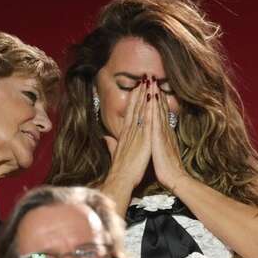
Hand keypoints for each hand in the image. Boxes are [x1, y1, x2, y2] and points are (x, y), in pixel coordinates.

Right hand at [101, 76, 153, 195]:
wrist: (121, 180)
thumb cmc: (120, 170)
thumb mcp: (115, 153)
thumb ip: (111, 144)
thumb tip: (105, 137)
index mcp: (125, 134)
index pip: (130, 113)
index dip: (134, 99)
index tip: (138, 87)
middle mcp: (130, 131)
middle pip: (136, 107)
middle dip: (140, 92)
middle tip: (145, 77)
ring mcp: (137, 134)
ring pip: (141, 110)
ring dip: (145, 95)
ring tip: (149, 82)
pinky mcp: (144, 140)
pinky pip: (147, 121)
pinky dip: (150, 109)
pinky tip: (153, 99)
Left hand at [151, 79, 187, 190]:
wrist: (175, 178)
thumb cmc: (167, 168)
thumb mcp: (160, 152)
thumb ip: (157, 143)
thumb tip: (154, 139)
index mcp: (162, 134)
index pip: (157, 113)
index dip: (154, 100)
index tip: (151, 88)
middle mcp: (164, 129)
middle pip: (158, 107)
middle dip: (154, 91)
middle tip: (150, 77)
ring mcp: (163, 132)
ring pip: (157, 109)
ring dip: (154, 94)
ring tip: (151, 80)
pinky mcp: (160, 136)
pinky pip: (156, 118)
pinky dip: (154, 106)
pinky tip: (152, 96)